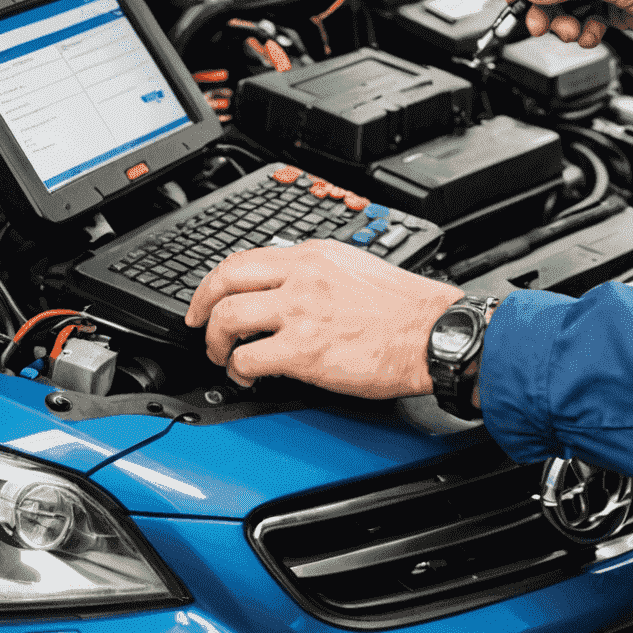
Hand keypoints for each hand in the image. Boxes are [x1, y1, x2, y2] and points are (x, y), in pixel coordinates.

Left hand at [184, 240, 463, 395]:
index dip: (216, 282)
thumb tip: (288, 288)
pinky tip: (247, 377)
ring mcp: (301, 312)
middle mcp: (302, 276)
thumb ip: (318, 273)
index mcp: (315, 255)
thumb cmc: (406, 309)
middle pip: (225, 281)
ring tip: (224, 358)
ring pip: (227, 318)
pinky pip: (247, 358)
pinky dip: (237, 371)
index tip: (209, 299)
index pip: (246, 259)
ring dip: (216, 343)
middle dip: (202, 308)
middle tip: (200, 327)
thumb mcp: (356, 268)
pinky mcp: (304, 350)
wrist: (433, 333)